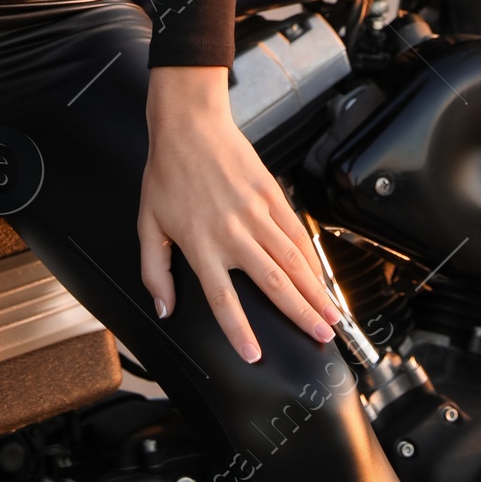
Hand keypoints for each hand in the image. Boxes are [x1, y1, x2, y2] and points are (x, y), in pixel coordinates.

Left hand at [139, 66, 337, 362]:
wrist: (190, 125)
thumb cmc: (167, 175)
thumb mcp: (148, 225)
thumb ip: (154, 272)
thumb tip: (164, 308)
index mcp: (201, 245)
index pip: (223, 298)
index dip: (239, 330)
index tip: (255, 356)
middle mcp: (233, 233)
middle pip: (272, 282)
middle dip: (300, 313)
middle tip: (322, 337)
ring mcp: (256, 212)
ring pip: (292, 259)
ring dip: (315, 289)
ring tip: (333, 315)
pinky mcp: (271, 194)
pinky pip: (296, 231)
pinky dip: (312, 257)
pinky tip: (321, 275)